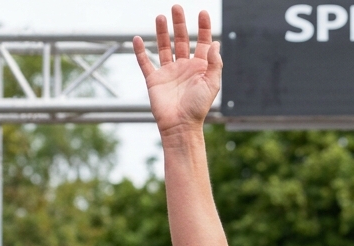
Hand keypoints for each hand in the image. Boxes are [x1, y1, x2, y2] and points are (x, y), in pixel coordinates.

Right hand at [134, 7, 222, 137]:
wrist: (180, 125)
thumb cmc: (198, 108)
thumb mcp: (212, 84)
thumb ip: (214, 63)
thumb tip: (215, 43)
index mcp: (199, 68)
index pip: (202, 43)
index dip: (203, 28)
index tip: (203, 13)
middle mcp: (184, 67)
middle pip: (182, 40)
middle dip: (180, 24)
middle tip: (177, 7)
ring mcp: (168, 72)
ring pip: (164, 47)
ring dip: (162, 32)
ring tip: (160, 17)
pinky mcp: (154, 79)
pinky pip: (145, 62)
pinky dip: (141, 51)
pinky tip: (138, 38)